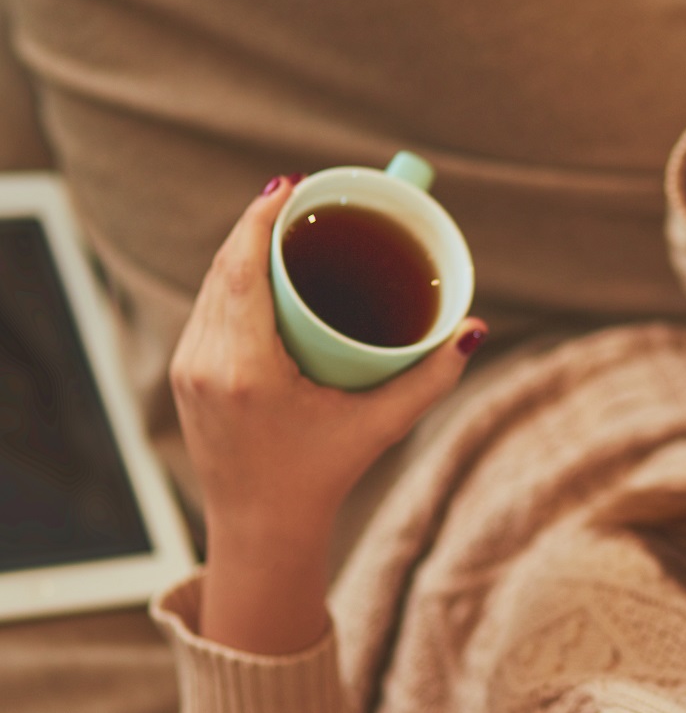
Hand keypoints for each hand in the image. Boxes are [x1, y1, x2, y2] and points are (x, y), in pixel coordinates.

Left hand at [169, 177, 486, 653]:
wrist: (262, 526)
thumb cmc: (322, 477)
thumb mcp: (380, 426)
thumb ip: (430, 379)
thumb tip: (473, 329)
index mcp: (246, 370)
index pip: (241, 268)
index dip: (260, 217)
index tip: (291, 185)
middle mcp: (207, 362)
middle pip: (225, 266)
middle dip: (258, 224)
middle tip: (302, 199)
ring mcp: (188, 368)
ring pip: (210, 284)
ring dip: (242, 249)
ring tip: (284, 224)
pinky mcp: (184, 373)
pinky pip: (205, 308)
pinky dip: (231, 279)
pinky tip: (257, 265)